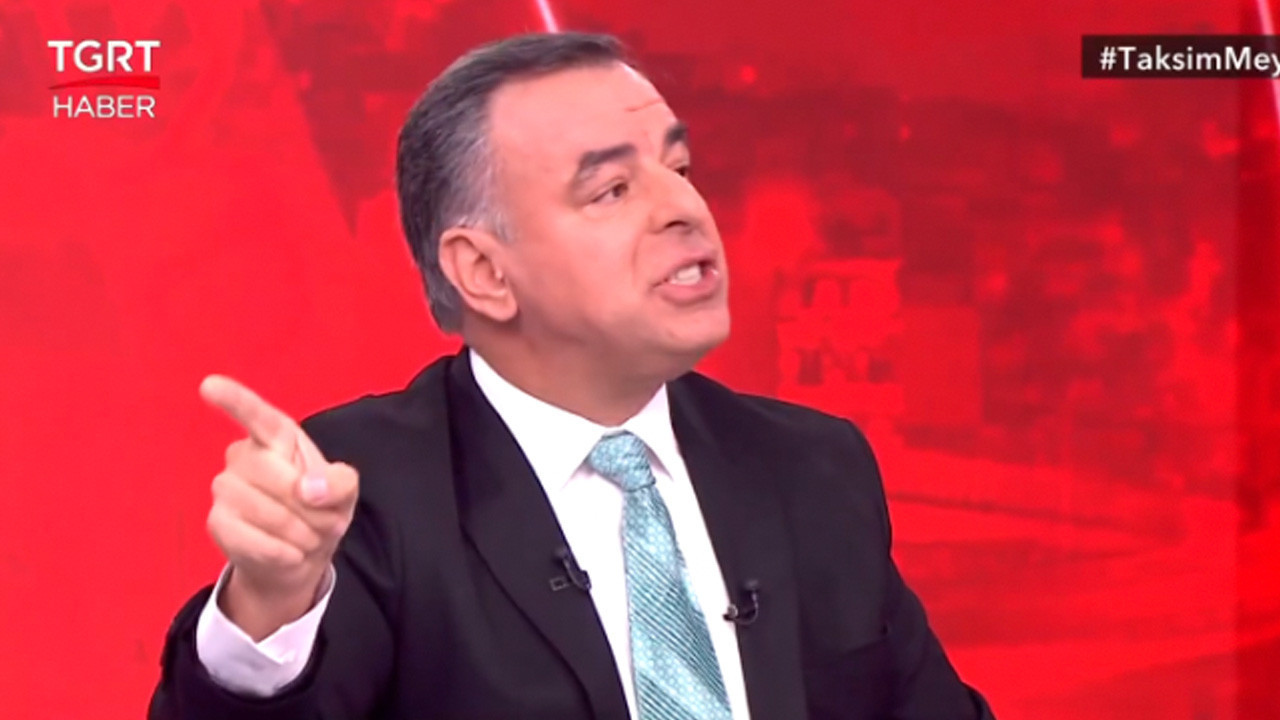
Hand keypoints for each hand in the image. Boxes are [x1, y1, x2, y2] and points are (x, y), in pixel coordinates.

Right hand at [199, 375, 358, 639]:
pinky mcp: (217, 522)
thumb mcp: (344, 493)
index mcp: (276, 437)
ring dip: (297, 532)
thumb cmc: (319, 510)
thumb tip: (307, 489)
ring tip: (308, 539)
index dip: (234, 400)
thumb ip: (339, 483)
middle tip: (325, 524)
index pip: (255, 414)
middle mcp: (244, 455)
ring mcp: (225, 488)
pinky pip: (249, 538)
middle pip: (271, 474)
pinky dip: (279, 552)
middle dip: (307, 506)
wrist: (299, 557)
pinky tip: (290, 554)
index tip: (210, 385)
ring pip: (262, 510)